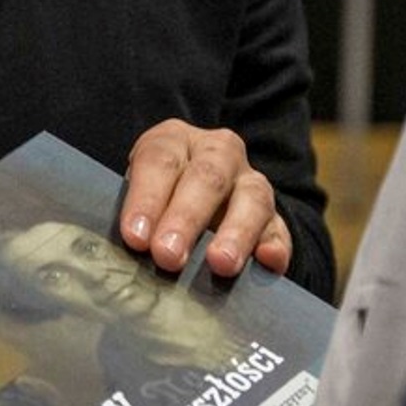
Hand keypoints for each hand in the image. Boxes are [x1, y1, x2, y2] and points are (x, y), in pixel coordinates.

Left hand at [118, 119, 291, 277]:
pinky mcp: (272, 217)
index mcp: (174, 141)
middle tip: (168, 256)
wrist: (193, 201)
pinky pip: (278, 229)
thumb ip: (132, 217)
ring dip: (235, 232)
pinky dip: (275, 245)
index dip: (146, 199)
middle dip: (186, 219)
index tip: (135, 237)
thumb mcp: (134, 195)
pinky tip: (269, 260)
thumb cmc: (153, 202)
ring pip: (251, 199)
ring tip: (220, 263)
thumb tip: (127, 249)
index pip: (160, 161)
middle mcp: (217, 154)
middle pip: (207, 178)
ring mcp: (250, 183)